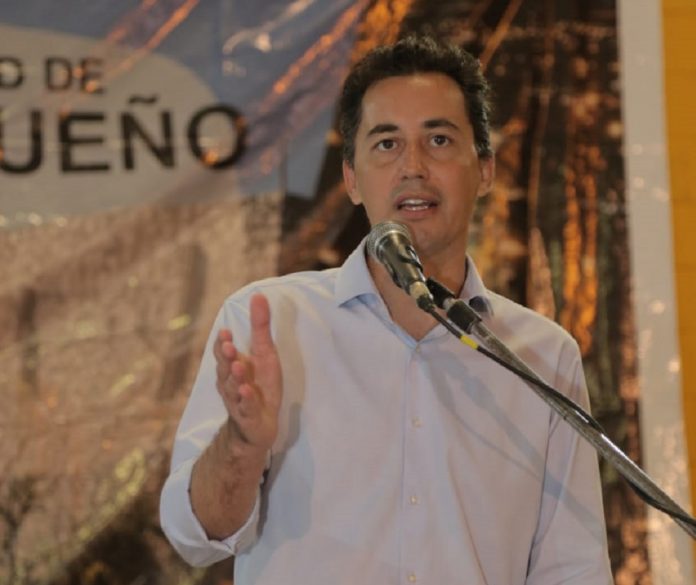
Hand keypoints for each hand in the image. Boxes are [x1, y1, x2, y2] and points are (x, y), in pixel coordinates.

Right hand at [213, 293, 281, 450]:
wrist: (260, 424)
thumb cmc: (260, 384)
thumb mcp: (265, 353)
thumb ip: (259, 326)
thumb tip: (258, 294)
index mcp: (232, 366)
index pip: (223, 353)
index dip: (222, 343)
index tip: (225, 331)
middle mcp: (230, 383)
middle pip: (224, 369)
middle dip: (226, 358)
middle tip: (229, 346)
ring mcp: (238, 401)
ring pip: (232, 389)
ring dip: (235, 378)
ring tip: (239, 366)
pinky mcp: (249, 416)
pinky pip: (246, 408)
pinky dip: (246, 399)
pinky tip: (247, 391)